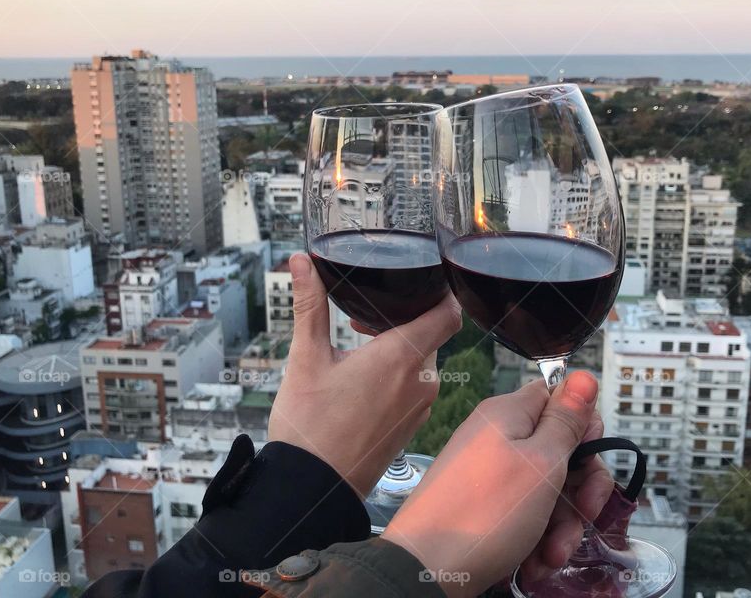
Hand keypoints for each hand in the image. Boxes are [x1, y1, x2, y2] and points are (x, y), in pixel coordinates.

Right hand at [268, 253, 461, 496]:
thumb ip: (309, 305)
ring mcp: (420, 407)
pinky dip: (397, 375)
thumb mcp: (306, 358)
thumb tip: (301, 262)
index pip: (448, 313)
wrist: (311, 489)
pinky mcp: (412, 426)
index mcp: (401, 357)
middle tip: (361, 320)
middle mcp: (421, 381)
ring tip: (356, 350)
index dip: (441, 291)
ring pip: (421, 361)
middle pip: (430, 333)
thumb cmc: (309, 426)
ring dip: (396, 348)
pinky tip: (361, 381)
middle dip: (400, 319)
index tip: (418, 282)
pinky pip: (415, 387)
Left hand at [382, 372, 611, 597]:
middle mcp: (498, 437)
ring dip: (559, 526)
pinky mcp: (484, 506)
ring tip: (551, 556)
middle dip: (579, 490)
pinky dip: (535, 539)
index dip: (584, 427)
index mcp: (509, 414)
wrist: (425, 568)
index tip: (590, 460)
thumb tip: (583, 374)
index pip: (559, 398)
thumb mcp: (541, 463)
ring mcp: (489, 473)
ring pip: (546, 490)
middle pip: (560, 450)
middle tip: (586, 515)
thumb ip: (566, 421)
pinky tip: (534, 564)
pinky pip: (524, 514)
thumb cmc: (488, 511)